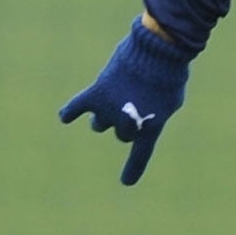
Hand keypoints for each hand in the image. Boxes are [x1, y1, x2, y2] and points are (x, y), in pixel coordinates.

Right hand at [59, 19, 195, 184]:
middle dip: (126, 125)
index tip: (126, 182)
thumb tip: (128, 116)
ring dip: (106, 117)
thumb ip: (150, 114)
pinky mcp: (95, 92)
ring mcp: (109, 109)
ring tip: (116, 100)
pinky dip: (70, 111)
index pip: (141, 154)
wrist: (157, 52)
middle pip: (121, 134)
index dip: (133, 168)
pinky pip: (76, 107)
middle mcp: (127, 123)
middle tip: (135, 105)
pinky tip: (65, 116)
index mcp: (150, 128)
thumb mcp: (169, 100)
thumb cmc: (169, 75)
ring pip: (100, 125)